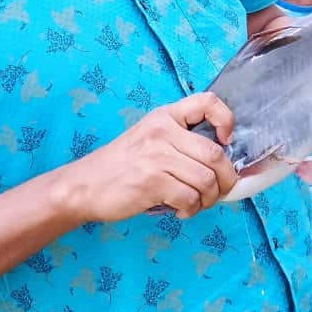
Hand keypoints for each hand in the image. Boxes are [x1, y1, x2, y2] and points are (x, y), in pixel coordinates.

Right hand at [52, 94, 237, 222]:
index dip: (226, 120)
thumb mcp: (149, 137)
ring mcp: (157, 157)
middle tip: (221, 191)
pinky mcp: (152, 183)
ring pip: (206, 180)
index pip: (208, 102)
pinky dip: (191, 210)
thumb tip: (221, 161)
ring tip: (197, 203)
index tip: (226, 141)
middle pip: (215, 154)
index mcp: (166, 117)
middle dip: (226, 179)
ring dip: (209, 199)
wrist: (84, 185)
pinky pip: (190, 198)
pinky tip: (181, 210)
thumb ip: (181, 140)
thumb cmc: (121, 164)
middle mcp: (163, 132)